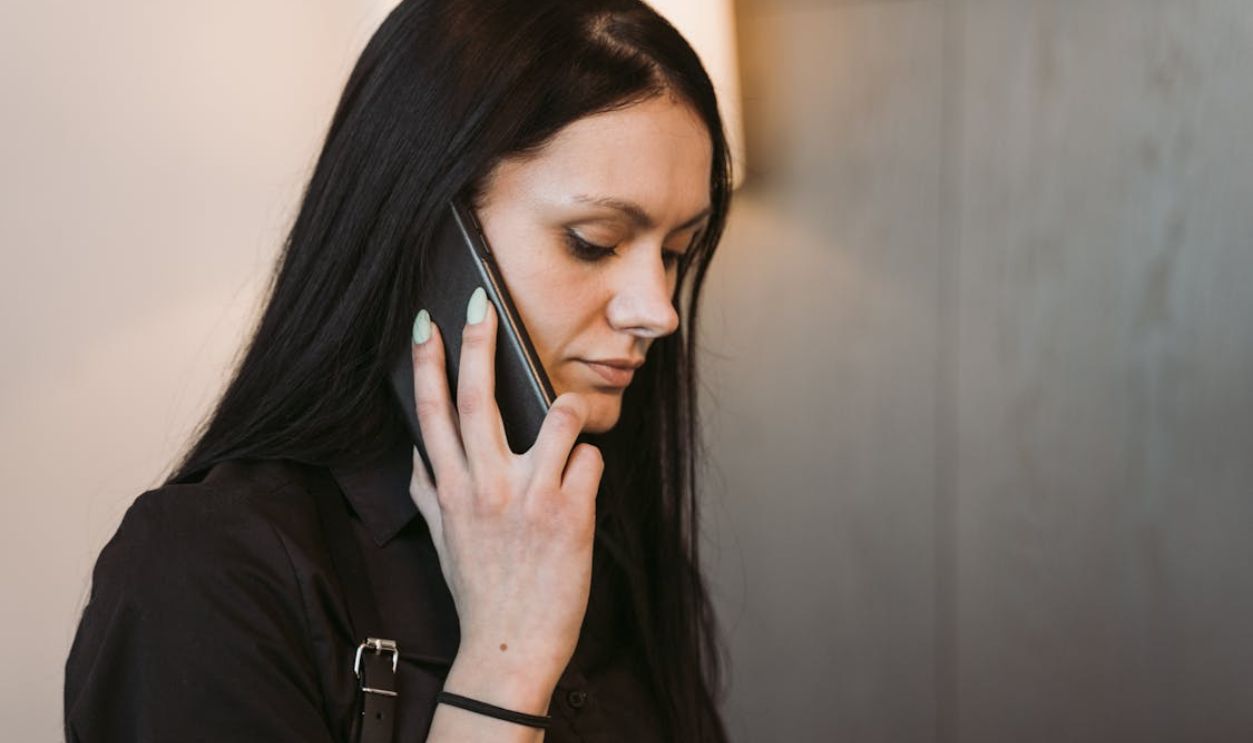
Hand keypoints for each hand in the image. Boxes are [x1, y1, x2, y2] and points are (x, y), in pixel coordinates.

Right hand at [408, 289, 602, 691]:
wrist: (510, 647)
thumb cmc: (479, 591)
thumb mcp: (443, 539)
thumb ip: (429, 492)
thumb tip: (416, 453)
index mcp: (451, 490)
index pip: (430, 413)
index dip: (426, 362)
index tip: (426, 322)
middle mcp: (485, 488)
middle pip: (476, 398)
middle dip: (477, 343)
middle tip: (479, 302)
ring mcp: (528, 499)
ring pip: (553, 417)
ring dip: (564, 408)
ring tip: (563, 417)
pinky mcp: (569, 514)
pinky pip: (589, 457)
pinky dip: (589, 460)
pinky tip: (583, 483)